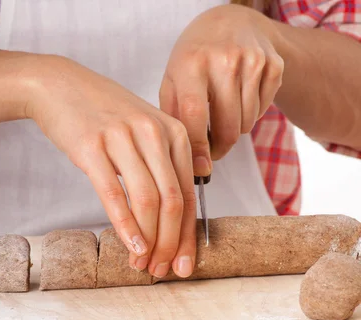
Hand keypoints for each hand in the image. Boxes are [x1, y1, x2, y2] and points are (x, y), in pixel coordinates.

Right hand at [25, 55, 196, 277]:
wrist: (61, 86)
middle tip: (162, 270)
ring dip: (148, 240)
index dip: (187, 235)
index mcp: (174, 133)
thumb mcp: (148, 130)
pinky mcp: (92, 146)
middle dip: (170, 244)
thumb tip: (192, 195)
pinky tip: (131, 246)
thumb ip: (170, 161)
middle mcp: (154, 133)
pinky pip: (114, 194)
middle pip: (172, 202)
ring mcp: (123, 138)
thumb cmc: (107, 116)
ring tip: (142, 264)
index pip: (188, 195)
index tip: (184, 264)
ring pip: (148, 201)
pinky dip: (126, 225)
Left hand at [160, 5, 283, 175]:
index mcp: (192, 64)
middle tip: (212, 150)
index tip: (201, 169)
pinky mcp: (273, 65)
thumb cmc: (193, 61)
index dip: (199, 148)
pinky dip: (251, 114)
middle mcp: (224, 59)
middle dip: (220, 148)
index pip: (195, 116)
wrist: (229, 23)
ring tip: (223, 114)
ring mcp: (252, 60)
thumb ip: (176, 121)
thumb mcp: (173, 82)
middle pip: (228, 127)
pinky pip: (263, 111)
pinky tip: (240, 97)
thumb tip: (192, 165)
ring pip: (247, 124)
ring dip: (235, 129)